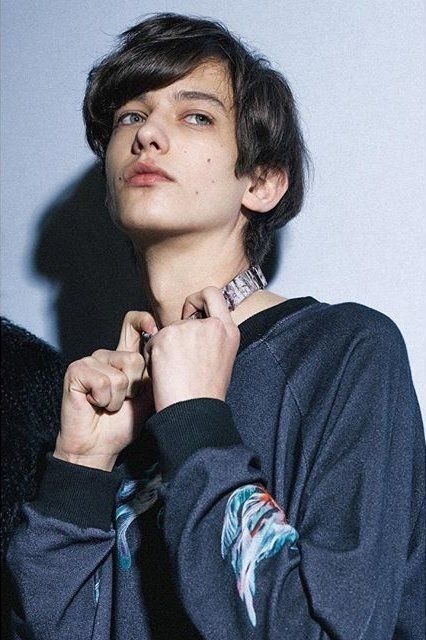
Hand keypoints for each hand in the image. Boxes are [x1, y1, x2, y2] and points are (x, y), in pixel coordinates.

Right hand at [54, 311, 157, 469]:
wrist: (99, 447)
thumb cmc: (123, 423)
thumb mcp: (148, 395)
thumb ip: (155, 372)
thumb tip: (168, 350)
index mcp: (123, 357)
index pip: (132, 325)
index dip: (143, 320)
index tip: (154, 327)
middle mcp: (106, 355)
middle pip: (134, 358)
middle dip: (135, 386)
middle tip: (123, 400)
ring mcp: (90, 361)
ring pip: (120, 375)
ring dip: (119, 398)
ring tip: (109, 405)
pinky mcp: (76, 371)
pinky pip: (103, 383)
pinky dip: (105, 400)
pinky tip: (96, 404)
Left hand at [144, 287, 239, 411]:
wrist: (193, 412)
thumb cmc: (205, 394)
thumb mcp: (222, 358)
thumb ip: (212, 337)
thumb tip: (193, 325)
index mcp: (228, 330)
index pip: (212, 294)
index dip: (198, 300)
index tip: (191, 314)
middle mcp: (211, 325)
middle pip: (184, 316)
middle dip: (178, 335)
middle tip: (181, 360)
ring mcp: (187, 329)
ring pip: (166, 330)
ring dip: (165, 348)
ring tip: (175, 372)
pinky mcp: (165, 337)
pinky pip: (152, 341)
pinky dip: (153, 356)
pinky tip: (164, 374)